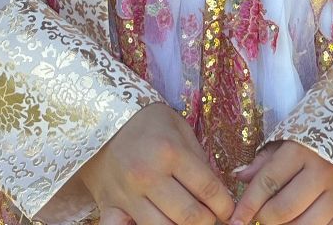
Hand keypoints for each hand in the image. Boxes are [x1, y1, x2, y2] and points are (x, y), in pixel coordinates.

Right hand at [75, 101, 234, 224]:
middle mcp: (148, 176)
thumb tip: (217, 191)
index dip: (224, 205)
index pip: (207, 189)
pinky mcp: (108, 206)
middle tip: (211, 218)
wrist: (103, 117)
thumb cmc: (148, 121)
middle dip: (207, 221)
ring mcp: (127, 195)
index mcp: (170, 152)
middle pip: (189, 216)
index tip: (229, 211)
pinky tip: (155, 223)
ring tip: (189, 220)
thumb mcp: (179, 128)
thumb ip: (198, 158)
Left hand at [230, 141, 332, 224]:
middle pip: (283, 209)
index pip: (268, 182)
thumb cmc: (320, 125)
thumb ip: (265, 158)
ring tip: (279, 217)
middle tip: (259, 213)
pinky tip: (299, 220)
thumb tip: (239, 177)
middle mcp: (323, 172)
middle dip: (264, 217)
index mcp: (304, 149)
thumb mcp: (290, 133)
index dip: (248, 204)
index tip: (234, 219)